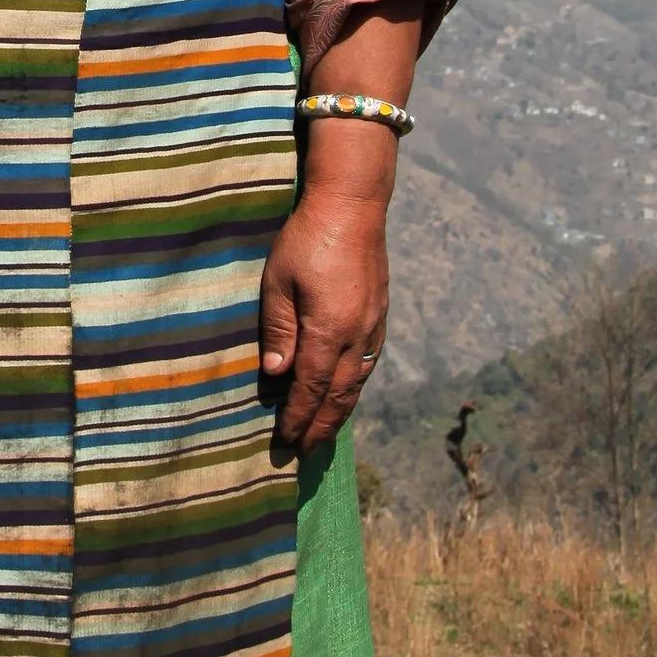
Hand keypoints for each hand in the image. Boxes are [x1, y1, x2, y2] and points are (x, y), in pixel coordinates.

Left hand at [259, 188, 390, 451]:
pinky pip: (369, 363)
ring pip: (358, 382)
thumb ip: (279, 330)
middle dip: (321, 426)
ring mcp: (373, 325)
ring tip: (324, 433)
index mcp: (330, 329)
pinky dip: (355, 387)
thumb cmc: (307, 238)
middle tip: (305, 451)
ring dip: (340, 412)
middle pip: (339, 394)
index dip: (299, 416)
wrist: (352, 205)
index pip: (311, 387)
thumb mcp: (279, 281)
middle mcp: (358, 335)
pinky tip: (346, 393)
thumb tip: (276, 374)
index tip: (285, 440)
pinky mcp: (380, 314)